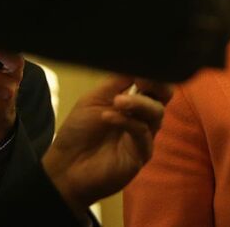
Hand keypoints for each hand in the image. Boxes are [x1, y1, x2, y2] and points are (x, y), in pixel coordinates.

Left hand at [41, 76, 171, 215]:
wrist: (65, 166)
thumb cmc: (78, 132)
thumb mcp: (94, 99)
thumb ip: (116, 82)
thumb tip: (138, 63)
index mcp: (134, 102)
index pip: (154, 83)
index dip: (152, 74)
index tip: (141, 68)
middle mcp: (143, 117)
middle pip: (164, 96)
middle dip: (157, 85)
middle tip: (141, 80)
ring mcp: (144, 136)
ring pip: (156, 113)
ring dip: (138, 102)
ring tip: (117, 101)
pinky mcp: (142, 154)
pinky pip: (143, 133)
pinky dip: (127, 121)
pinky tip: (109, 117)